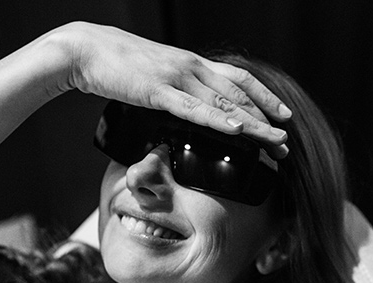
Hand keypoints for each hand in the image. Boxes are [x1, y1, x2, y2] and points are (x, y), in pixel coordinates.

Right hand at [51, 22, 290, 157]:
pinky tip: (236, 130)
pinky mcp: (158, 90)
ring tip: (276, 141)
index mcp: (191, 63)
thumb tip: (187, 105)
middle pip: (239, 95)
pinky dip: (218, 119)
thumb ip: (175, 88)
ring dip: (253, 124)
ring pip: (224, 103)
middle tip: (286, 141)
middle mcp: (191, 67)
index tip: (282, 116)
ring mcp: (176, 78)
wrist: (86, 50)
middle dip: (266, 118)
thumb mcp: (154, 75)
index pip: (237, 80)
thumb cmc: (117, 64)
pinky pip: (193, 108)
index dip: (264, 98)